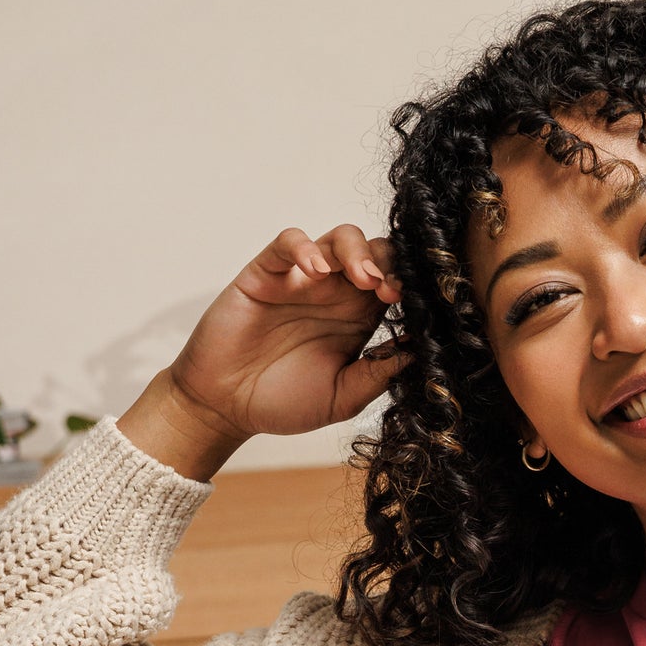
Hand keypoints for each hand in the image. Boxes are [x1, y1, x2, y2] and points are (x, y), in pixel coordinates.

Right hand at [166, 225, 406, 439]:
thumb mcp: (343, 398)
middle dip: (390, 263)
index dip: (408, 287)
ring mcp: (301, 280)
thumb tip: (419, 353)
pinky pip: (287, 242)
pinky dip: (305, 247)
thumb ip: (377, 375)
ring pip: (339, 238)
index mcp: (359, 319)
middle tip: (390, 290)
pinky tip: (315, 270)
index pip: (395, 284)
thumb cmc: (283, 402)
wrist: (226, 407)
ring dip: (357, 251)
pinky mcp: (266, 273)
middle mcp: (335, 294)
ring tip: (363, 278)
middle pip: (375, 252)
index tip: (414, 306)